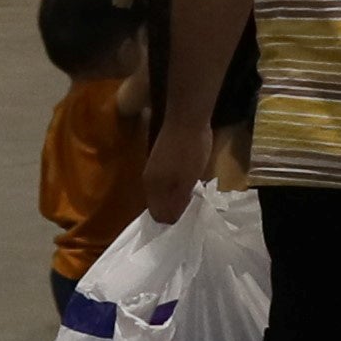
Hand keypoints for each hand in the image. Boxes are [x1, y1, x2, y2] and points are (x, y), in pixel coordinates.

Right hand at [137, 109, 217, 233]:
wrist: (186, 118)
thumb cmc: (189, 151)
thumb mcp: (187, 180)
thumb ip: (177, 202)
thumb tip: (169, 221)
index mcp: (153, 187)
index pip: (157, 215)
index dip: (171, 220)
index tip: (187, 219)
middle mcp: (148, 179)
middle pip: (158, 204)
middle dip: (172, 209)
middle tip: (191, 209)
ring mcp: (153, 167)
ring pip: (162, 192)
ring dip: (174, 197)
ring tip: (191, 197)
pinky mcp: (160, 158)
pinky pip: (165, 181)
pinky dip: (174, 186)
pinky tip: (188, 182)